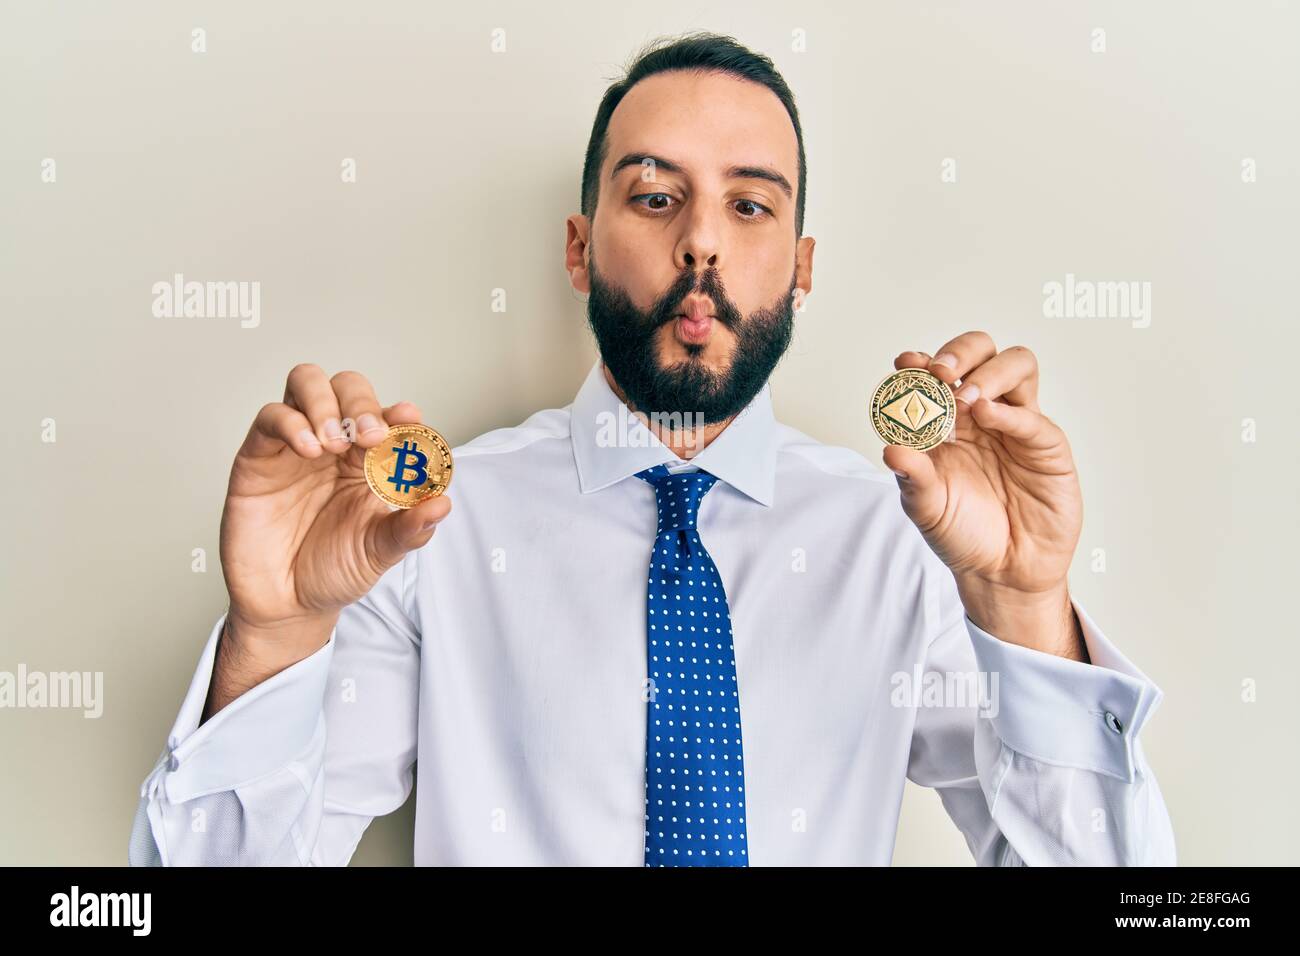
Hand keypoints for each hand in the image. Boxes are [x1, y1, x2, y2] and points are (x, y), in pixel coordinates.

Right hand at [219, 365, 451, 647]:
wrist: (286, 605)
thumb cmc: (334, 570)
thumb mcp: (380, 553)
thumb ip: (410, 530)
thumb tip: (443, 503)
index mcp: (371, 460)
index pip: (388, 417)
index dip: (400, 413)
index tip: (409, 420)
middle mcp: (335, 444)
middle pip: (347, 387)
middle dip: (362, 402)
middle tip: (370, 436)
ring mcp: (295, 445)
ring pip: (306, 383)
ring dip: (326, 402)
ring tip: (334, 442)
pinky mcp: (259, 456)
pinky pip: (271, 418)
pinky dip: (291, 423)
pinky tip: (308, 450)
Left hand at [883, 332, 1082, 651]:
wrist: (1002, 572)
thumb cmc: (961, 532)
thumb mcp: (926, 506)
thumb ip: (910, 476)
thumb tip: (890, 449)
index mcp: (945, 418)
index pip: (936, 372)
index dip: (921, 361)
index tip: (905, 364)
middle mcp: (981, 412)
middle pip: (979, 353)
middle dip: (958, 353)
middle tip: (939, 372)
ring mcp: (1016, 423)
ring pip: (1016, 365)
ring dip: (988, 371)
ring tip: (964, 396)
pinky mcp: (1046, 444)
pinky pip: (1031, 415)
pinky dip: (1007, 410)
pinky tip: (985, 415)